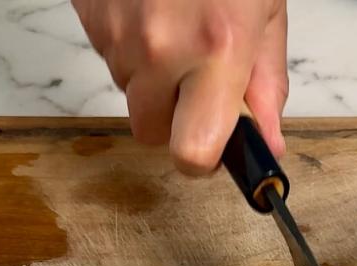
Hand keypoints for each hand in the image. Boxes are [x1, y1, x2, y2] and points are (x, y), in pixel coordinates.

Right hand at [72, 0, 287, 173]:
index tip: (214, 146)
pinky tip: (149, 3)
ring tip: (174, 19)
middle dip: (174, 116)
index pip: (192, 154)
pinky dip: (128, 39)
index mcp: (217, 49)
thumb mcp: (265, 10)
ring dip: (151, 72)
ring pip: (129, 91)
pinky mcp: (88, 12)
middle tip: (196, 77)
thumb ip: (266, 82)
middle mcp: (159, 46)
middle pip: (151, 133)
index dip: (202, 159)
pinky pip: (107, 52)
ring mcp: (115, 30)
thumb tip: (268, 143)